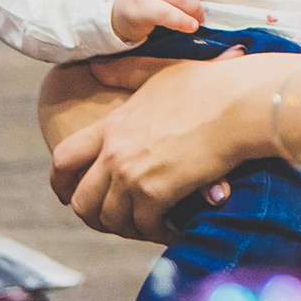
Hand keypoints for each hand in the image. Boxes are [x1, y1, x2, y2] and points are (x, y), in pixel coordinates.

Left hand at [48, 48, 283, 241]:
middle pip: (82, 201)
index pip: (63, 159)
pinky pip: (144, 226)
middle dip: (95, 217)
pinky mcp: (156, 193)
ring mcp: (132, 174)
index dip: (60, 183)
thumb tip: (97, 68)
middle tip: (116, 221)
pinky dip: (156, 232)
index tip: (69, 196)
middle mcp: (115, 152)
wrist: (239, 104)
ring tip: (148, 225)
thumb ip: (125, 73)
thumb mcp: (159, 72)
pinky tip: (171, 228)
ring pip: (111, 220)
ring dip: (129, 228)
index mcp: (112, 126)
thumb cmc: (209, 85)